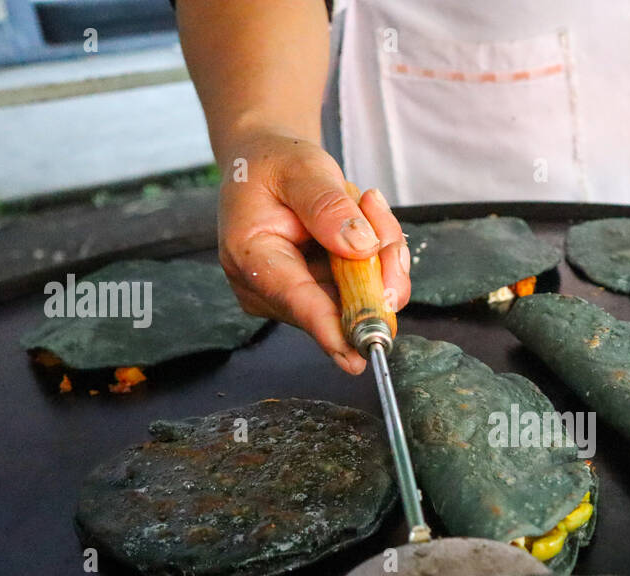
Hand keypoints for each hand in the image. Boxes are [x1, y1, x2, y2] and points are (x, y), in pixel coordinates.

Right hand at [216, 127, 409, 374]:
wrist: (267, 167)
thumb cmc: (274, 165)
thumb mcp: (300, 168)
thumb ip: (327, 205)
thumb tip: (360, 246)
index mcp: (250, 256)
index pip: (296, 300)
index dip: (330, 328)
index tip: (357, 356)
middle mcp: (268, 289)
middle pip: (340, 303)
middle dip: (376, 265)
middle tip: (373, 206)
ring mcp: (295, 298)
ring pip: (362, 298)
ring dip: (379, 254)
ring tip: (361, 203)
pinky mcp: (319, 298)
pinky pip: (366, 291)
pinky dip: (377, 258)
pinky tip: (363, 222)